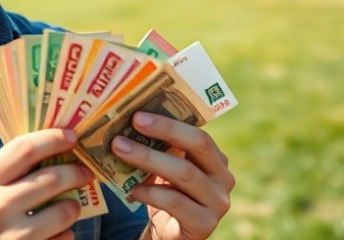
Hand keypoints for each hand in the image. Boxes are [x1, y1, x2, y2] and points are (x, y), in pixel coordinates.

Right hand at [0, 129, 94, 239]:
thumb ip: (0, 176)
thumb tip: (42, 155)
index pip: (24, 149)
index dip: (53, 138)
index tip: (71, 136)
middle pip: (51, 178)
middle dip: (76, 172)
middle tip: (86, 172)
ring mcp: (12, 237)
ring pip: (63, 212)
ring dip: (73, 207)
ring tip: (71, 206)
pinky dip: (64, 235)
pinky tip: (57, 234)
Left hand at [111, 112, 234, 239]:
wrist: (169, 235)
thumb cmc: (166, 194)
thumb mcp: (166, 169)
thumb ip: (161, 149)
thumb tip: (128, 122)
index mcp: (216, 159)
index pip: (198, 132)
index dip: (169, 122)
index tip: (138, 115)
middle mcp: (224, 178)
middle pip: (197, 145)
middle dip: (163, 130)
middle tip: (132, 124)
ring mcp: (218, 202)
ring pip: (184, 173)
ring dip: (148, 158)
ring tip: (120, 150)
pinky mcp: (205, 224)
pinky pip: (175, 201)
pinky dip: (150, 192)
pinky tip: (131, 190)